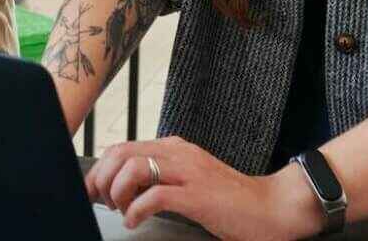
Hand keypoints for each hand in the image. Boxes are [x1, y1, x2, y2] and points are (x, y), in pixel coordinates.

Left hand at [85, 137, 327, 239]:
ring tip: (122, 210)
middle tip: (103, 202)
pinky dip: (136, 210)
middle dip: (102, 179)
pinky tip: (136, 221)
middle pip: (121, 154)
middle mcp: (180, 153)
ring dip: (117, 192)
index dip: (100, 168)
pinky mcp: (198, 195)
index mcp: (176, 148)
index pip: (123, 147)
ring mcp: (189, 172)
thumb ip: (163, 177)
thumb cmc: (232, 201)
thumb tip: (126, 187)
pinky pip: (154, 196)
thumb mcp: (191, 180)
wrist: (273, 208)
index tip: (93, 189)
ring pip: (133, 168)